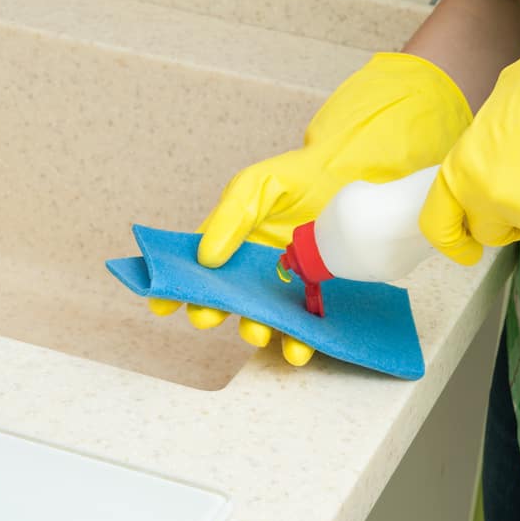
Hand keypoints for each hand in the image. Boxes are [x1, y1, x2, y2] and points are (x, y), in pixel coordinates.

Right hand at [153, 52, 473, 365]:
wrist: (358, 173)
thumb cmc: (302, 174)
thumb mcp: (257, 184)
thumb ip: (230, 216)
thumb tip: (205, 256)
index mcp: (233, 244)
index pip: (198, 270)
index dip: (177, 288)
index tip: (161, 306)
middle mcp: (256, 270)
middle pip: (228, 301)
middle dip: (216, 314)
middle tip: (210, 318)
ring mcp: (288, 285)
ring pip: (266, 319)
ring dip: (259, 334)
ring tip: (261, 337)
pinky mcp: (320, 294)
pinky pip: (307, 322)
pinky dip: (301, 340)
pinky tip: (301, 347)